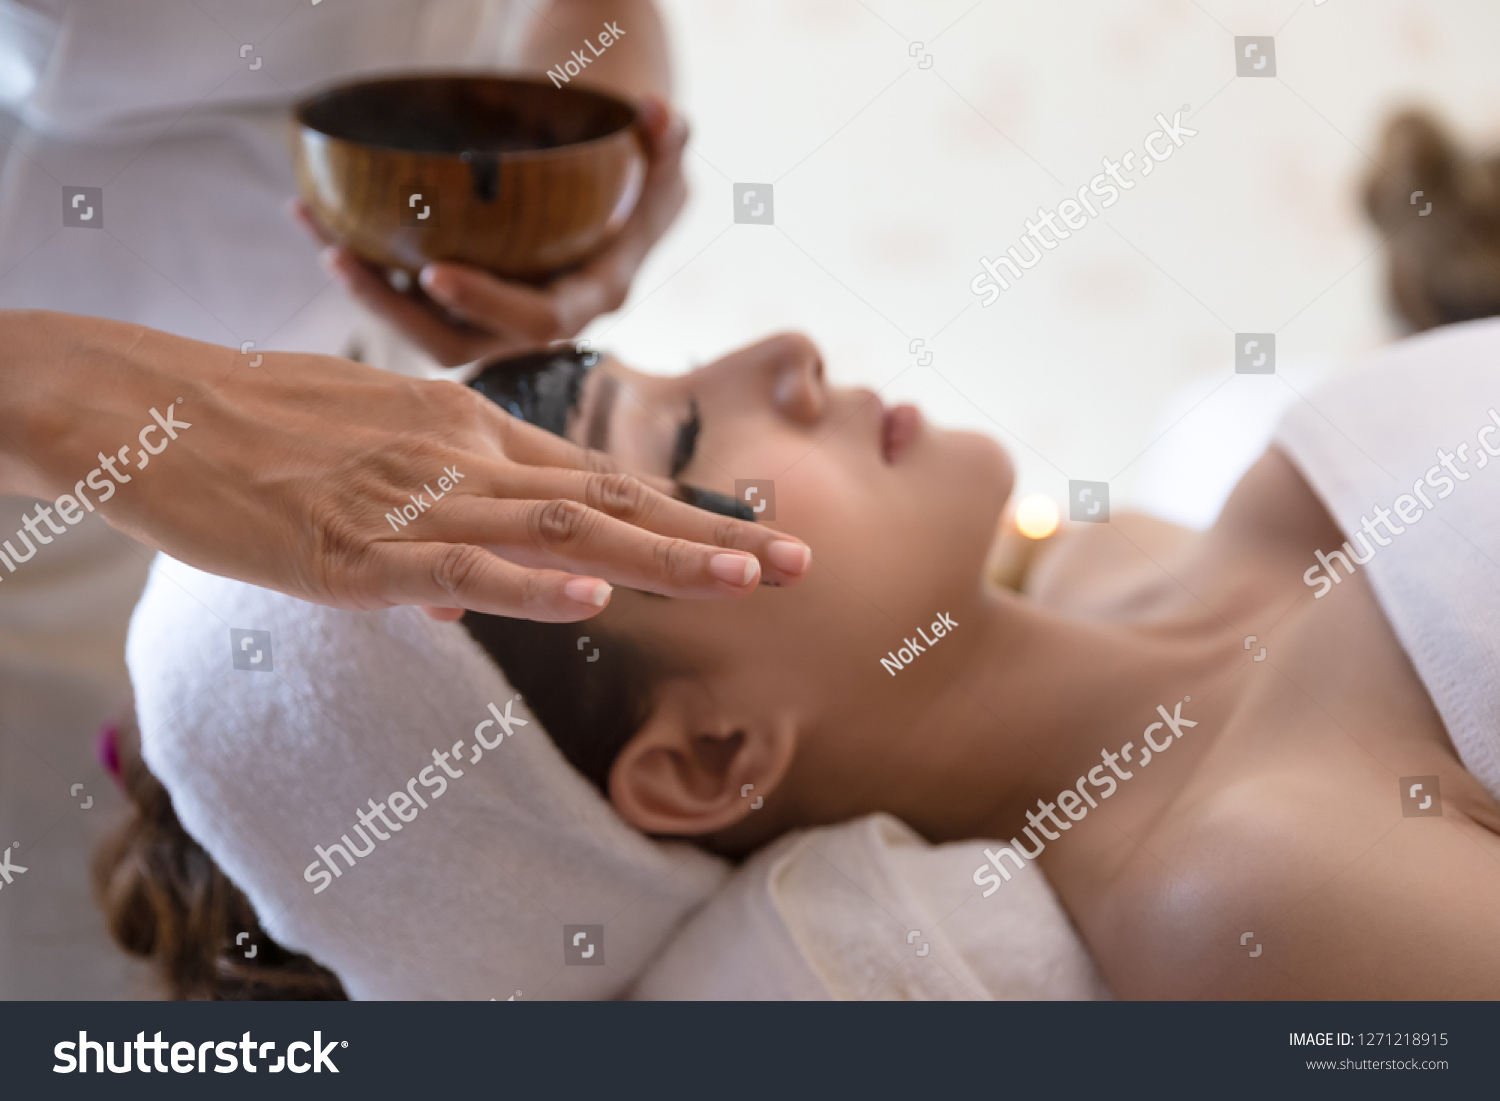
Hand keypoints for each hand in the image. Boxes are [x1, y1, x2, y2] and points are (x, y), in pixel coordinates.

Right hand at [0, 313, 810, 622]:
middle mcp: (462, 457)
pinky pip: (456, 566)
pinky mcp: (353, 547)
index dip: (684, 510)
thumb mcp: (368, 467)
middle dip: (710, 537)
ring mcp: (413, 500)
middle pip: (609, 499)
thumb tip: (474, 595)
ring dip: (660, 557)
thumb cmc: (260, 439)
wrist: (152, 409)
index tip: (758, 537)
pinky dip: (529, 584)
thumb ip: (435, 524)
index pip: (600, 478)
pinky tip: (595, 599)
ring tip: (744, 581)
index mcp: (469, 435)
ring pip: (558, 529)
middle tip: (801, 565)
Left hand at [295, 97, 688, 365]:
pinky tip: (319, 220)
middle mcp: (535, 320)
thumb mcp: (659, 161)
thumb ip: (663, 144)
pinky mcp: (463, 300)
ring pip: (422, 326)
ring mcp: (494, 316)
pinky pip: (408, 298)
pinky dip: (365, 268)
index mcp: (588, 297)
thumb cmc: (640, 178)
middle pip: (458, 341)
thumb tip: (659, 113)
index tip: (434, 273)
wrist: (621, 201)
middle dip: (396, 310)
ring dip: (368, 293)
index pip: (538, 320)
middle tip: (345, 259)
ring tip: (323, 241)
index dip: (486, 303)